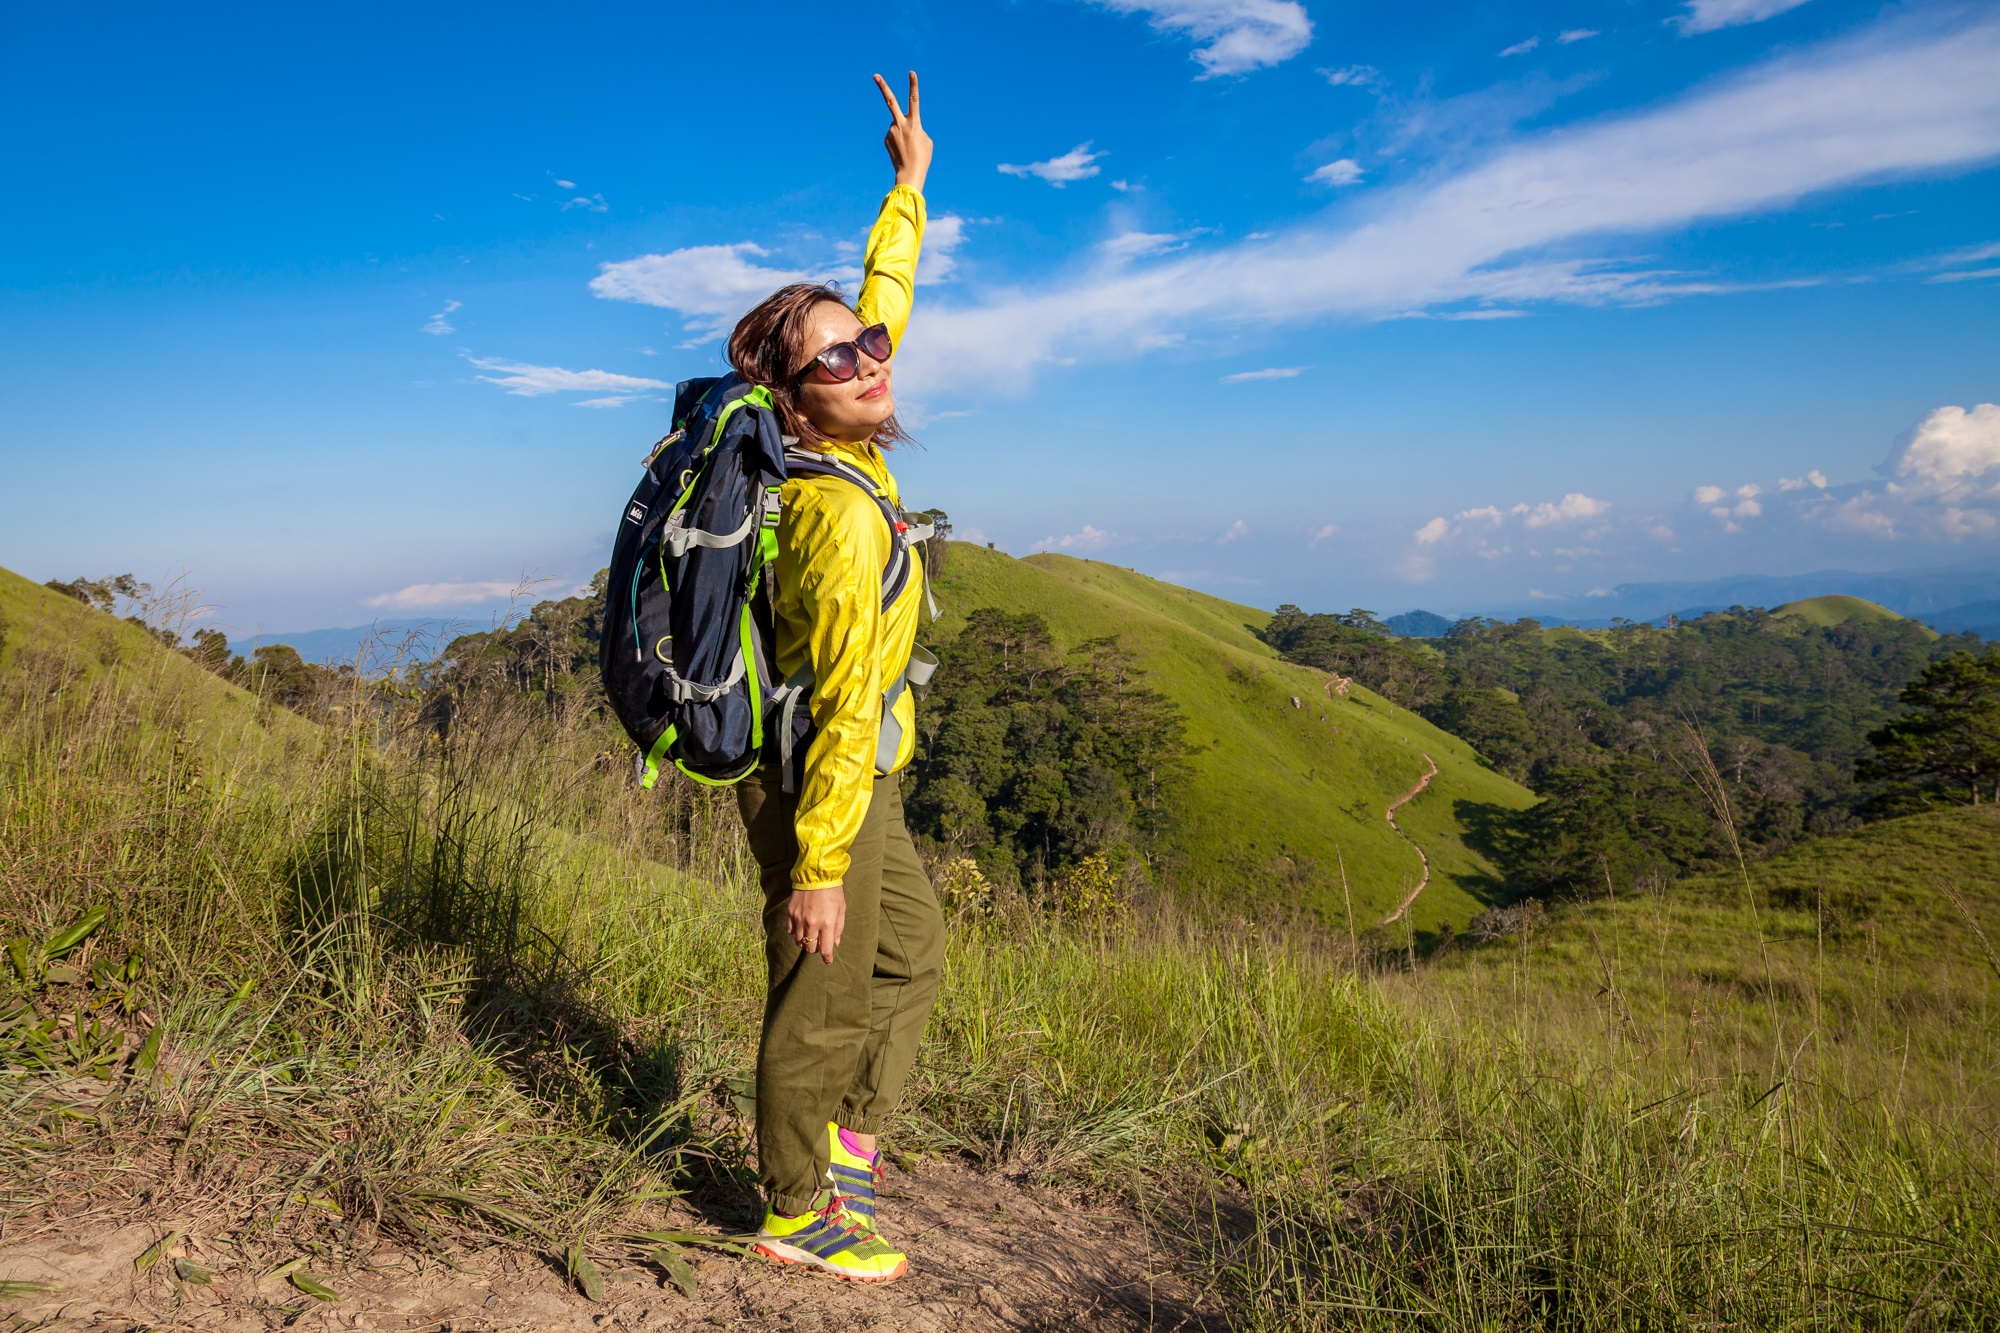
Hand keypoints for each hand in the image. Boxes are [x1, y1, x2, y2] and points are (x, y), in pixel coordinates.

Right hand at [786, 885, 845, 964]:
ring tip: (810, 935)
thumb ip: (838, 928)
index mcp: (826, 923)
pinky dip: (795, 932)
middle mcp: (811, 923)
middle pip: (810, 948)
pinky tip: (801, 926)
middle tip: (819, 943)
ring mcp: (798, 918)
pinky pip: (790, 930)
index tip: (828, 961)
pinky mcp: (790, 913)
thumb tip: (834, 943)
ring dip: (805, 941)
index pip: (825, 949)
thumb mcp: (841, 910)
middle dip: (815, 949)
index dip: (827, 958)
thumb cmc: (833, 891)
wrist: (816, 874)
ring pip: (798, 941)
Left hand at [874, 71, 930, 193]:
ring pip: (897, 124)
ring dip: (903, 133)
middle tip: (875, 75)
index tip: (911, 72)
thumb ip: (916, 127)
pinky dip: (899, 140)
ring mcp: (891, 131)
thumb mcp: (926, 140)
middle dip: (883, 86)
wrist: (909, 174)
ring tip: (908, 148)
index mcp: (914, 123)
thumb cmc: (922, 157)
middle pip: (890, 101)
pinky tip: (902, 150)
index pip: (914, 100)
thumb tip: (903, 126)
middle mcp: (900, 124)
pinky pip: (893, 134)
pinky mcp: (886, 138)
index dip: (913, 85)